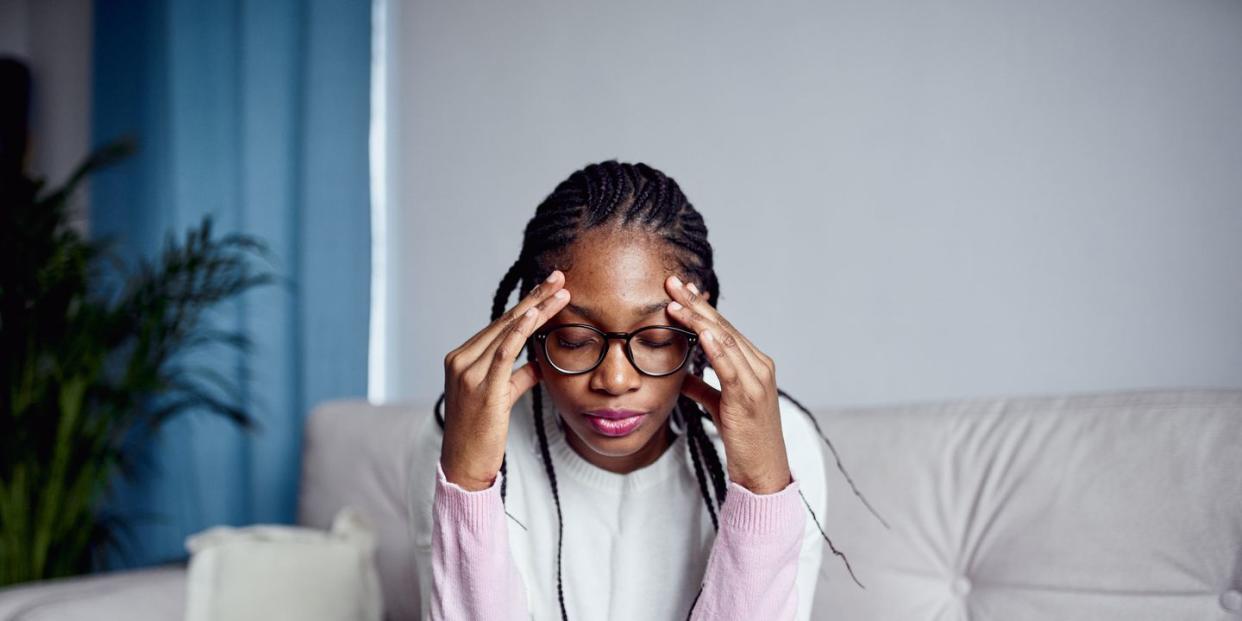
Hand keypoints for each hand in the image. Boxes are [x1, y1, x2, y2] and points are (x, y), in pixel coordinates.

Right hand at [440, 270, 571, 490]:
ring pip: (507, 332)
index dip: (526, 305)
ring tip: (560, 292)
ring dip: (536, 309)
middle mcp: (461, 360)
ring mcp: (468, 373)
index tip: (549, 288)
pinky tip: (534, 315)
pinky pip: (503, 354)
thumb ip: (517, 377)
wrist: (463, 465)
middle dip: (534, 298)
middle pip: (504, 322)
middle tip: (559, 277)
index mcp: (462, 358)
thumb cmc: (481, 434)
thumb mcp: (500, 398)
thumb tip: (539, 363)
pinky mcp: (481, 389)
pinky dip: (519, 332)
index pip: (500, 325)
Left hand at [665, 275, 791, 494]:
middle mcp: (759, 366)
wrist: (763, 470)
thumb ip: (703, 388)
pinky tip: (701, 332)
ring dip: (698, 319)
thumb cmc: (744, 439)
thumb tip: (682, 376)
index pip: (724, 328)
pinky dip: (716, 347)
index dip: (700, 308)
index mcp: (754, 364)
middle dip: (696, 303)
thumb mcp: (719, 407)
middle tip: (672, 282)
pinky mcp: (749, 397)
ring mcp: (757, 380)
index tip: (678, 290)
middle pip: (723, 326)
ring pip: (725, 340)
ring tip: (675, 302)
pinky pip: (730, 367)